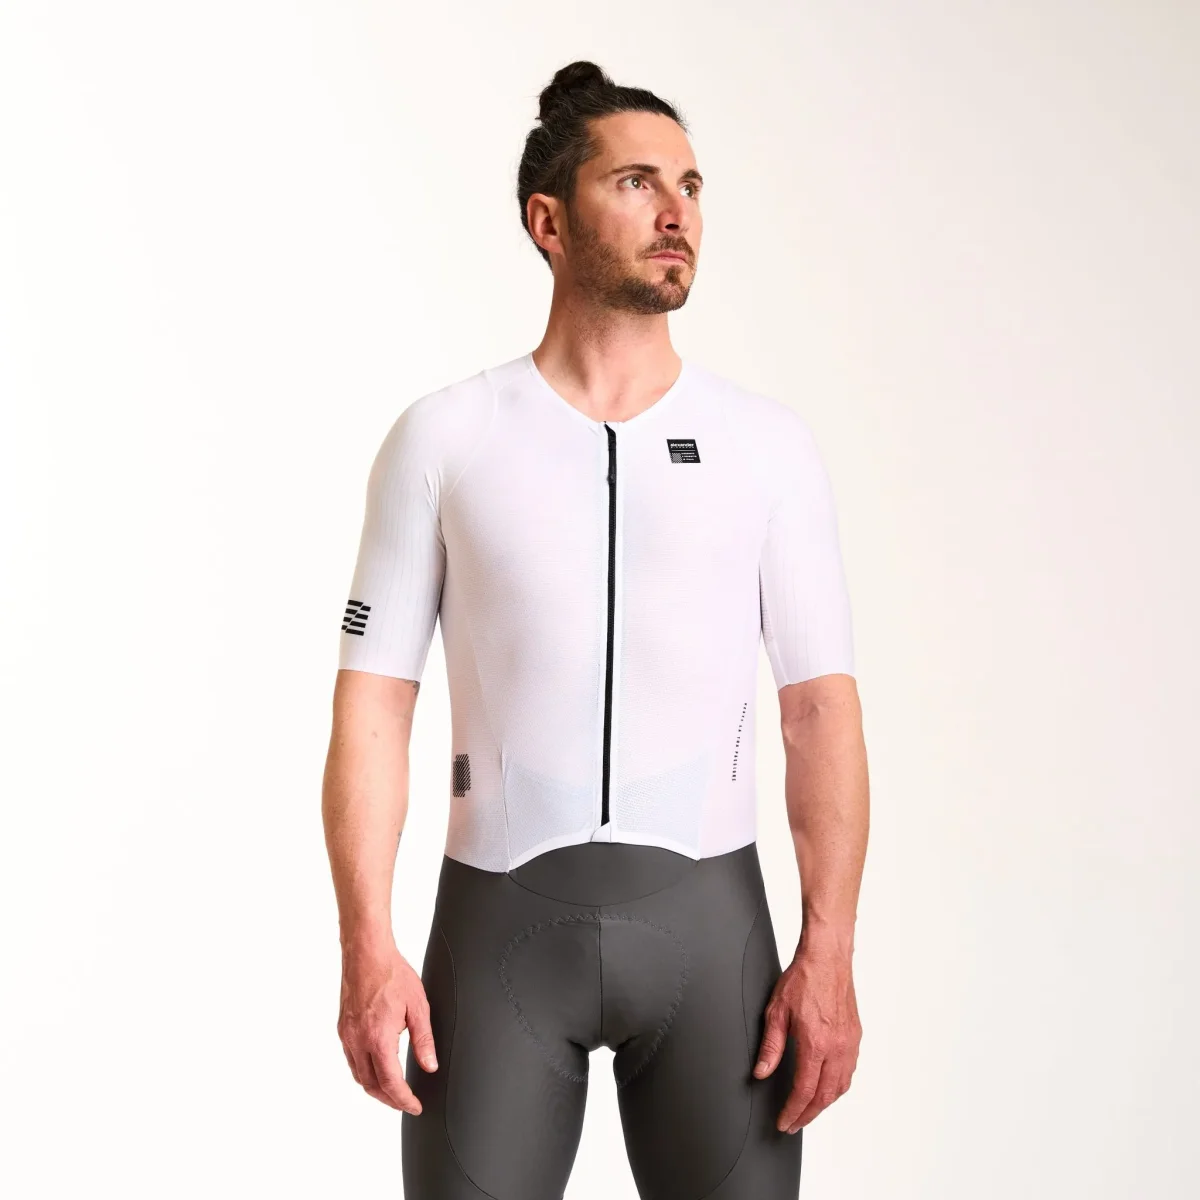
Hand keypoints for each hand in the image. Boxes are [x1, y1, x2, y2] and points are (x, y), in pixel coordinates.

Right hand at [337, 941, 437, 1113]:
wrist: (366, 953)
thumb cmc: (393, 974)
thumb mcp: (418, 1006)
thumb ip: (424, 1039)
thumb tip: (430, 1066)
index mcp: (378, 1038)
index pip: (391, 1082)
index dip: (404, 1100)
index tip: (415, 1106)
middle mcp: (358, 1041)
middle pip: (371, 1085)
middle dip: (389, 1100)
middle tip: (406, 1103)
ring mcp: (347, 1036)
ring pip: (358, 1076)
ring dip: (375, 1089)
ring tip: (393, 1092)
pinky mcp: (343, 1028)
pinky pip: (352, 1061)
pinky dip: (364, 1073)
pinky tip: (377, 1069)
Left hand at [752, 942, 860, 1132]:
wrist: (828, 958)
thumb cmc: (803, 978)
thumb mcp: (776, 1011)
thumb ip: (771, 1045)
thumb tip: (762, 1072)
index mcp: (816, 1043)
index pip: (804, 1091)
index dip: (793, 1111)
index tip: (784, 1122)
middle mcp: (837, 1048)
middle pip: (824, 1096)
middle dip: (807, 1115)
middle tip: (794, 1124)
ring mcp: (849, 1043)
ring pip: (840, 1088)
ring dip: (824, 1104)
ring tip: (808, 1111)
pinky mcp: (855, 1037)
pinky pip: (849, 1072)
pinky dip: (837, 1088)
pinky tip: (827, 1088)